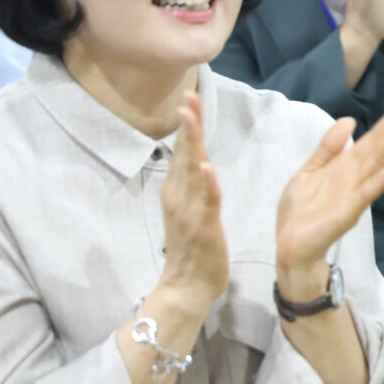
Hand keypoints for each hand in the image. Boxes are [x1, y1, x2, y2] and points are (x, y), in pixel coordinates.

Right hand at [157, 92, 227, 309]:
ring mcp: (189, 212)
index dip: (187, 125)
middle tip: (188, 95)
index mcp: (177, 192)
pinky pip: (206, 202)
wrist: (186, 288)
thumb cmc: (193, 248)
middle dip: (188, 125)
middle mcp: (178, 197)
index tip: (189, 97)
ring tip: (192, 118)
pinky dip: (206, 184)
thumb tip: (195, 160)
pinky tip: (207, 167)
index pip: (183, 151)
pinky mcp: (203, 228)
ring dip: (193, 144)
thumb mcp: (189, 209)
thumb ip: (191, 185)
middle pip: (184, 154)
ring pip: (191, 172)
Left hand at [275, 95, 383, 299]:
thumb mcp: (310, 170)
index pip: (371, 138)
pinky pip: (365, 196)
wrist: (291, 245)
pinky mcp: (347, 213)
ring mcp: (354, 194)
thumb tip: (350, 120)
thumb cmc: (302, 210)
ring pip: (375, 164)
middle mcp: (355, 177)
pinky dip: (378, 183)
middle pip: (378, 146)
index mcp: (346, 166)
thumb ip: (328, 147)